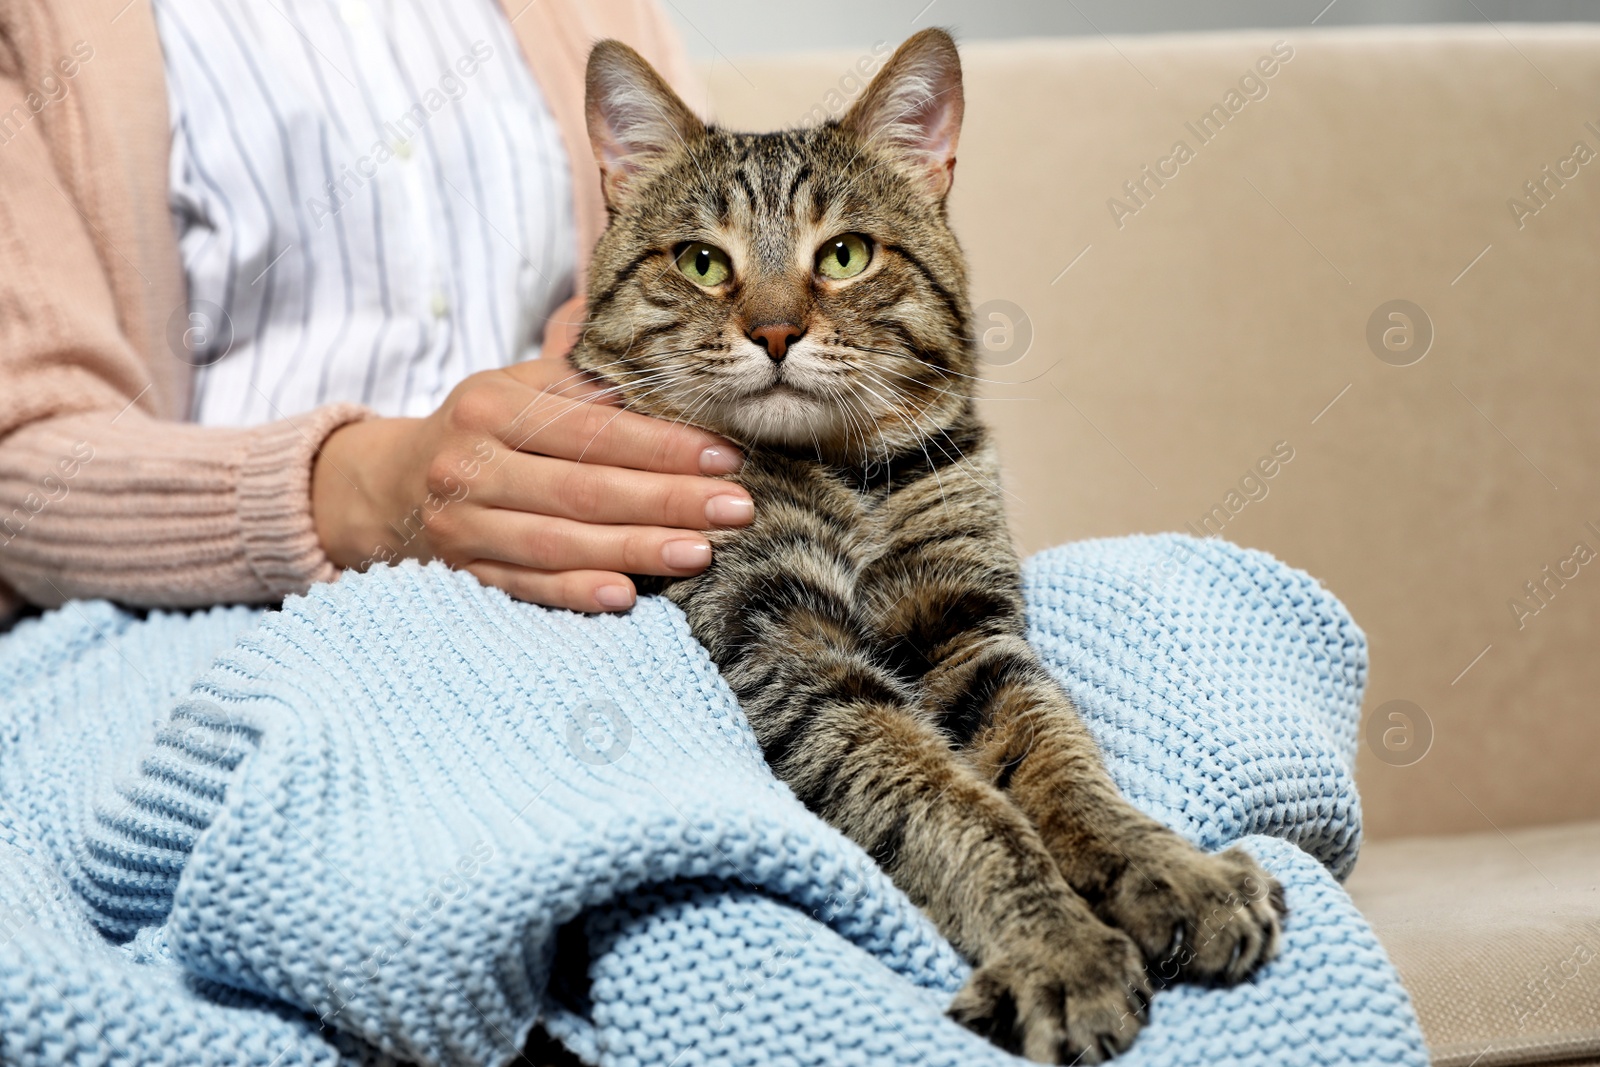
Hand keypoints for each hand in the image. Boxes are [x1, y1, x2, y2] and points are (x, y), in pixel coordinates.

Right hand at [311, 357, 752, 611]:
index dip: (663, 445)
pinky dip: (574, 593)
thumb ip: (583, 381)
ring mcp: (462, 525)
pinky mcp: (460, 574)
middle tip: (737, 510)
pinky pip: (525, 587)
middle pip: (584, 488)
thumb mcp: (517, 388)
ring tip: (701, 552)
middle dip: (669, 499)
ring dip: (636, 550)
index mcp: (491, 406)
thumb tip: (670, 371)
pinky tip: (626, 596)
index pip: (593, 429)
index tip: (726, 457)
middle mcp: (470, 464)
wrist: (388, 487)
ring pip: (560, 541)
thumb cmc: (482, 431)